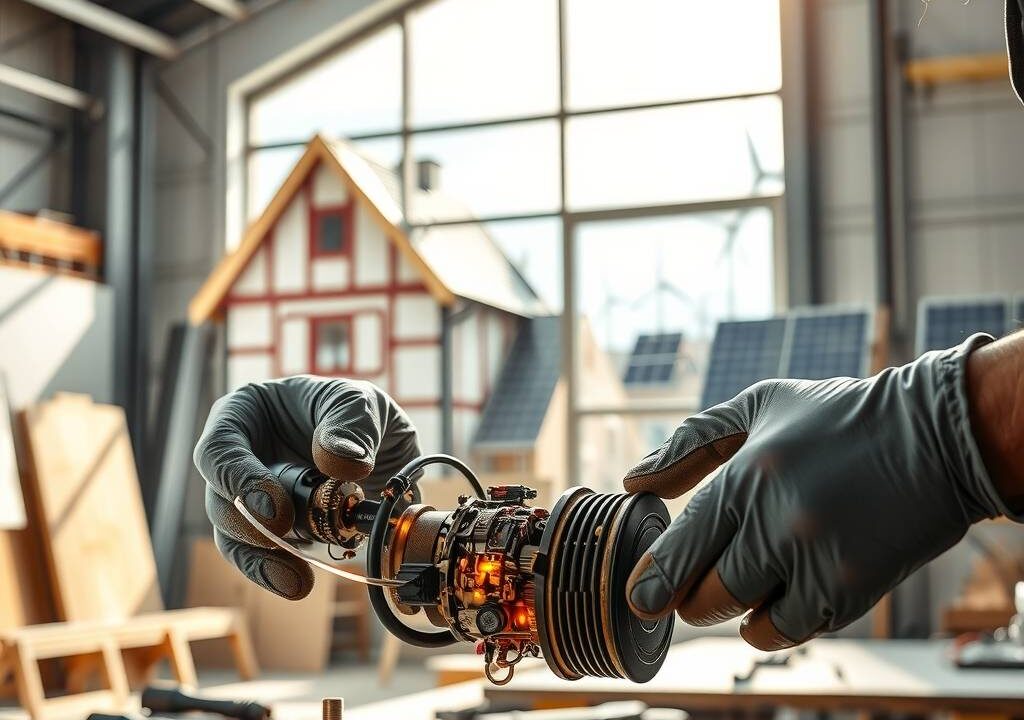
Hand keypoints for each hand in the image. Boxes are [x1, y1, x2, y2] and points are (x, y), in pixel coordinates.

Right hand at [193, 377, 419, 599]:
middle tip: (284, 538)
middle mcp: (236, 458)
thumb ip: (352, 424)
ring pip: (235, 536)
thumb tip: (341, 463)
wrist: (383, 448)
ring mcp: (248, 497)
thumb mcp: (362, 403)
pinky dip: (278, 570)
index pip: (219, 449)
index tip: (276, 509)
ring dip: (261, 560)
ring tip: (296, 580)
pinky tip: (298, 583)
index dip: (238, 481)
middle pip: (219, 499)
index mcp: (243, 413)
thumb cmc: (358, 412)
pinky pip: (261, 555)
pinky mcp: (270, 530)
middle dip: (249, 526)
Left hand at [623, 334, 1015, 650]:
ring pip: (746, 620)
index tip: (639, 598)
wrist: (934, 437)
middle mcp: (775, 524)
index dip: (651, 584)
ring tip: (746, 582)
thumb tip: (635, 481)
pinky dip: (777, 622)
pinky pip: (792, 630)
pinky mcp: (851, 589)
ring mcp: (815, 561)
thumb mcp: (759, 406)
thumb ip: (691, 443)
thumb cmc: (836, 418)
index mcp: (745, 477)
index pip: (680, 550)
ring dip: (736, 611)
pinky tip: (782, 594)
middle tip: (700, 583)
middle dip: (693, 596)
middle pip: (705, 596)